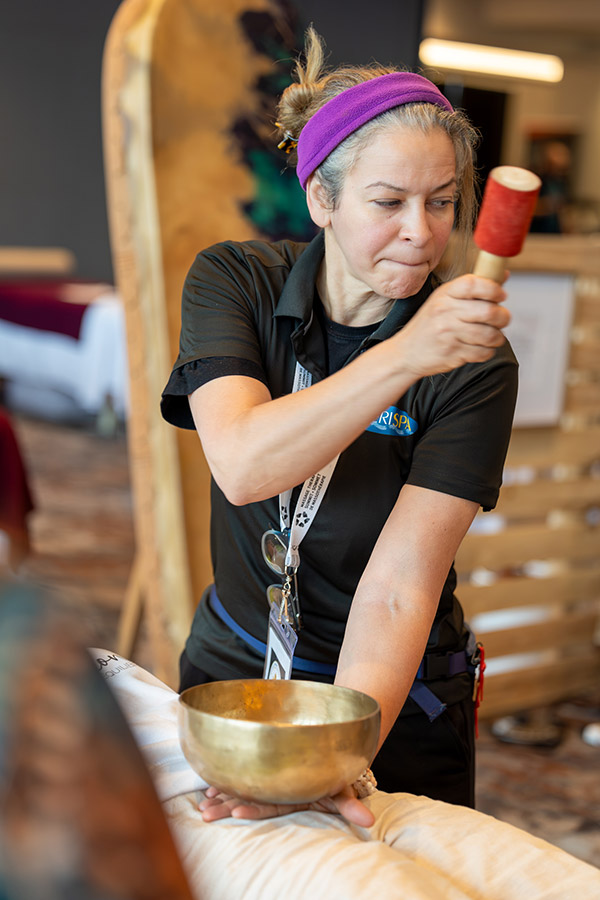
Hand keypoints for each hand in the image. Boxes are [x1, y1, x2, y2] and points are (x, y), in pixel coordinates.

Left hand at [198, 783, 374, 826]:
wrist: (330, 762)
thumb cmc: (334, 777)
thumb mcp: (342, 790)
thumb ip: (351, 804)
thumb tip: (369, 820)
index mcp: (292, 798)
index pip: (271, 808)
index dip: (254, 811)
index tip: (235, 813)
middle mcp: (278, 792)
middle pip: (250, 801)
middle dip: (227, 807)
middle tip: (206, 813)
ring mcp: (271, 782)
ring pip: (243, 789)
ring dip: (223, 794)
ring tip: (203, 800)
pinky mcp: (265, 769)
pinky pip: (244, 774)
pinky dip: (228, 777)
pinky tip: (211, 782)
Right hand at [397, 273, 510, 378]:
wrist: (406, 352)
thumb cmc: (429, 325)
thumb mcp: (444, 300)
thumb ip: (473, 289)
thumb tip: (502, 275)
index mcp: (445, 294)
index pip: (473, 284)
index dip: (493, 289)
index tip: (501, 295)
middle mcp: (446, 312)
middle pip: (488, 311)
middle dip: (503, 317)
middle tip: (502, 319)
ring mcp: (449, 333)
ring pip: (489, 334)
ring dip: (497, 337)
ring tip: (493, 336)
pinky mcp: (453, 353)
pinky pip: (483, 352)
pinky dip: (487, 352)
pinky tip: (481, 348)